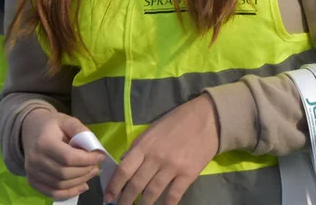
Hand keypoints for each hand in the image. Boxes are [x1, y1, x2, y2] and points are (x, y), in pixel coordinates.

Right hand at [21, 109, 104, 200]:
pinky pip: (53, 193)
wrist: (30, 130)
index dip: (87, 159)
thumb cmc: (51, 125)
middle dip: (85, 171)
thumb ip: (80, 131)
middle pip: (65, 173)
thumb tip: (94, 148)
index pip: (69, 157)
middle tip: (96, 166)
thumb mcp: (66, 120)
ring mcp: (32, 173)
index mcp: (44, 142)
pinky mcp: (32, 181)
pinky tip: (82, 186)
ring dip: (80, 181)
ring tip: (91, 172)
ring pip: (61, 185)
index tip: (100, 156)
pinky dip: (70, 192)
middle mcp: (35, 160)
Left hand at [104, 94, 219, 204]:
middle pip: (136, 184)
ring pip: (152, 192)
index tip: (108, 197)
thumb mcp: (153, 129)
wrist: (207, 118)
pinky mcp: (188, 174)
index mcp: (144, 144)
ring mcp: (172, 167)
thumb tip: (125, 163)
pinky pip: (174, 195)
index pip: (124, 169)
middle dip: (125, 200)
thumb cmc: (177, 121)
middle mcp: (156, 157)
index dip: (114, 186)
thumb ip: (139, 147)